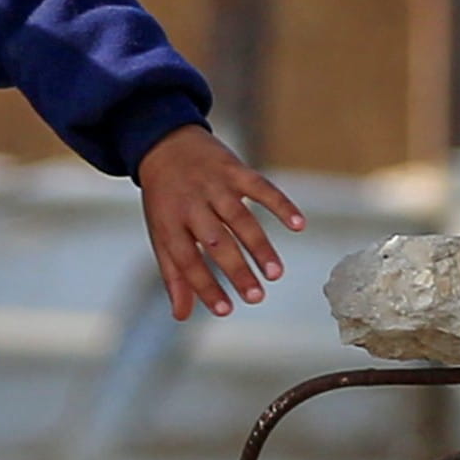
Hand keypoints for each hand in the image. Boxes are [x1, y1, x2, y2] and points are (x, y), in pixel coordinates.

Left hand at [139, 124, 306, 320]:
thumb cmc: (164, 198)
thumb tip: (181, 316)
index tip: (226, 310)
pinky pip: (261, 187)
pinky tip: (298, 225)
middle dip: (237, 270)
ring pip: (240, 218)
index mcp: (169, 222)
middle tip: (257, 296)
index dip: (205, 285)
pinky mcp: (234, 169)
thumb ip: (174, 274)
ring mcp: (214, 185)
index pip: (187, 259)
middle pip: (216, 241)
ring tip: (276, 274)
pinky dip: (280, 204)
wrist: (163, 143)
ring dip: (260, 246)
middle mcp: (191, 203)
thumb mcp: (160, 233)